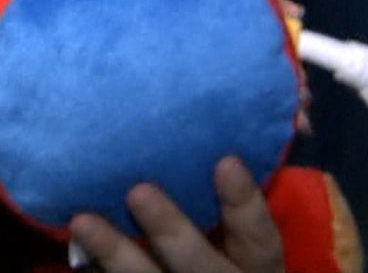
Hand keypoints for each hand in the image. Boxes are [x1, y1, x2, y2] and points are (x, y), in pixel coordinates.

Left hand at [69, 157, 283, 272]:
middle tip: (139, 191)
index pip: (259, 238)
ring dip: (115, 252)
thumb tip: (292, 110)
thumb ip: (246, 180)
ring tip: (83, 220)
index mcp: (254, 264)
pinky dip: (96, 268)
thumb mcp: (244, 230)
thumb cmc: (226, 245)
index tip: (225, 161)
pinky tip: (74, 247)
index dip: (245, 203)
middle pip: (200, 265)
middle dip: (170, 230)